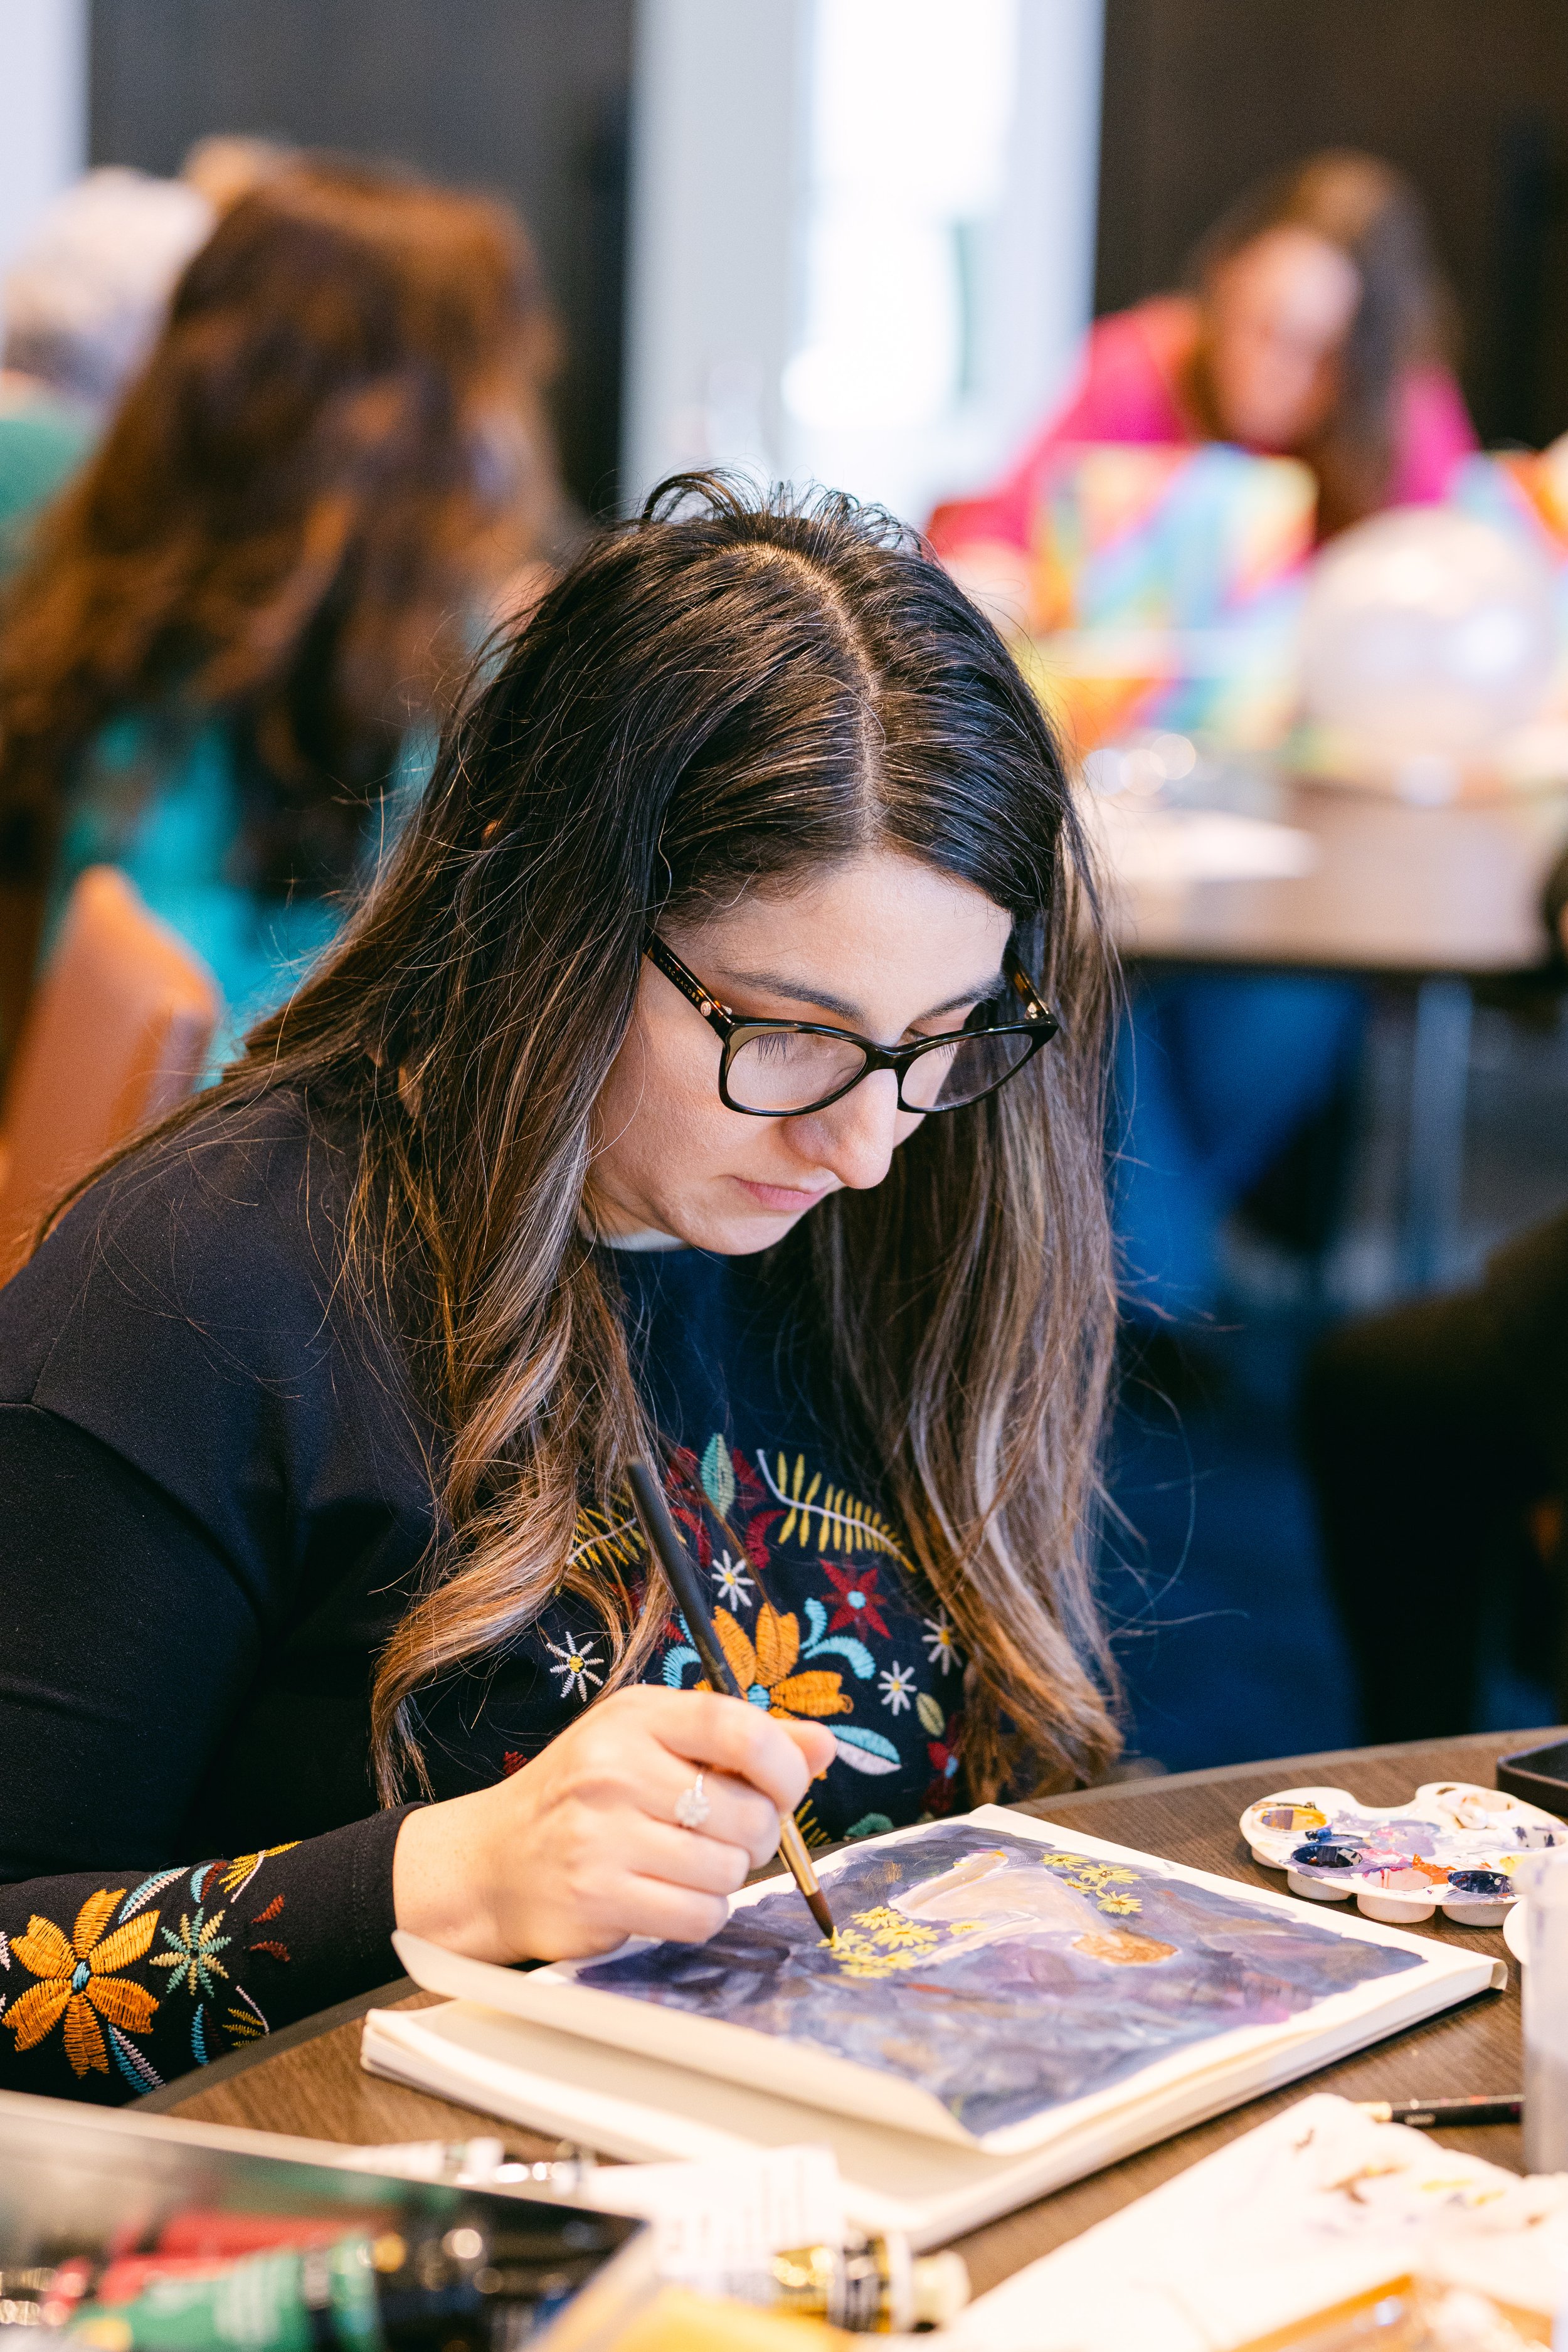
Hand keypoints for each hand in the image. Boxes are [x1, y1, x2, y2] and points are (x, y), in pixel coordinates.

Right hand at [392, 1686, 834, 1964]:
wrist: (492, 1862)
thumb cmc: (587, 1796)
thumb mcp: (653, 1742)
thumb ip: (741, 1740)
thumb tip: (825, 1746)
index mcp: (635, 1717)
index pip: (738, 1727)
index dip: (784, 1765)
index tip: (784, 1788)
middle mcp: (615, 1770)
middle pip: (747, 1813)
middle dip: (757, 1834)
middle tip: (725, 1835)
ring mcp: (603, 1837)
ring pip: (728, 1870)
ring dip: (725, 1877)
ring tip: (686, 1864)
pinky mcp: (598, 1897)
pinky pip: (699, 1916)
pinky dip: (700, 1914)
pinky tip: (668, 1896)